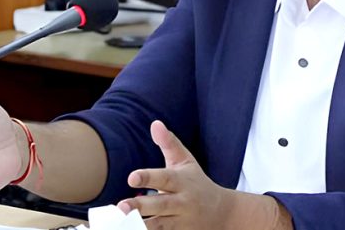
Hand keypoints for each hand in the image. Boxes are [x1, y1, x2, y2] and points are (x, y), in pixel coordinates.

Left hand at [118, 121, 289, 229]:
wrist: (223, 213)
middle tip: (121, 206)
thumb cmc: (197, 183)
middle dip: (141, 206)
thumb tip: (155, 123)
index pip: (165, 178)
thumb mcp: (186, 162)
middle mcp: (182, 202)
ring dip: (141, 225)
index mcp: (182, 181)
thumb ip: (169, 143)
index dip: (148, 177)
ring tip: (122, 223)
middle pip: (161, 204)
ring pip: (160, 225)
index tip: (131, 177)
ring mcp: (181, 221)